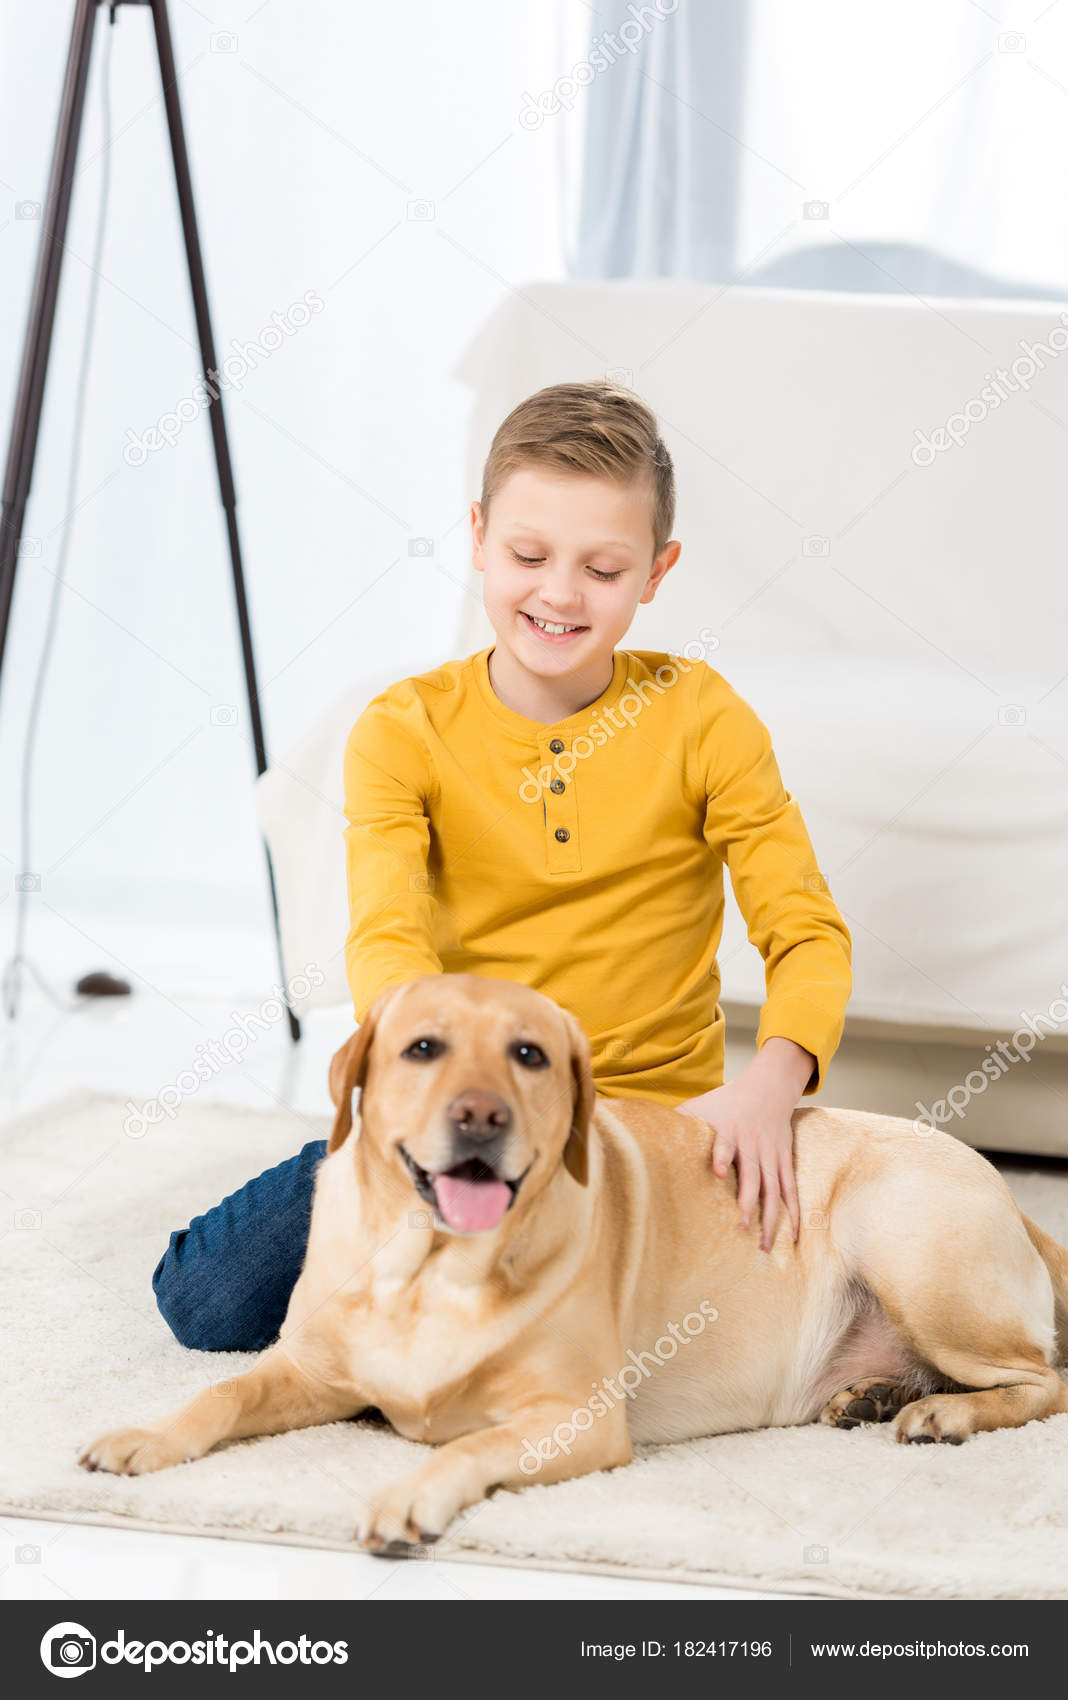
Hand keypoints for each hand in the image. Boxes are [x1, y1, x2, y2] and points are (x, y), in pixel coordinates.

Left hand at [676, 1038, 812, 1250]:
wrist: (768, 1087)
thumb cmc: (727, 1100)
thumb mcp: (701, 1105)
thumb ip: (678, 1120)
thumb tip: (640, 1133)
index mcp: (728, 1131)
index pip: (723, 1144)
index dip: (720, 1156)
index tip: (716, 1172)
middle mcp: (751, 1144)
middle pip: (752, 1174)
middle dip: (748, 1200)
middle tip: (741, 1226)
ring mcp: (770, 1154)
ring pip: (774, 1188)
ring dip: (771, 1216)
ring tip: (764, 1244)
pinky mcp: (783, 1160)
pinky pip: (790, 1188)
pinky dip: (793, 1212)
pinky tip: (792, 1235)